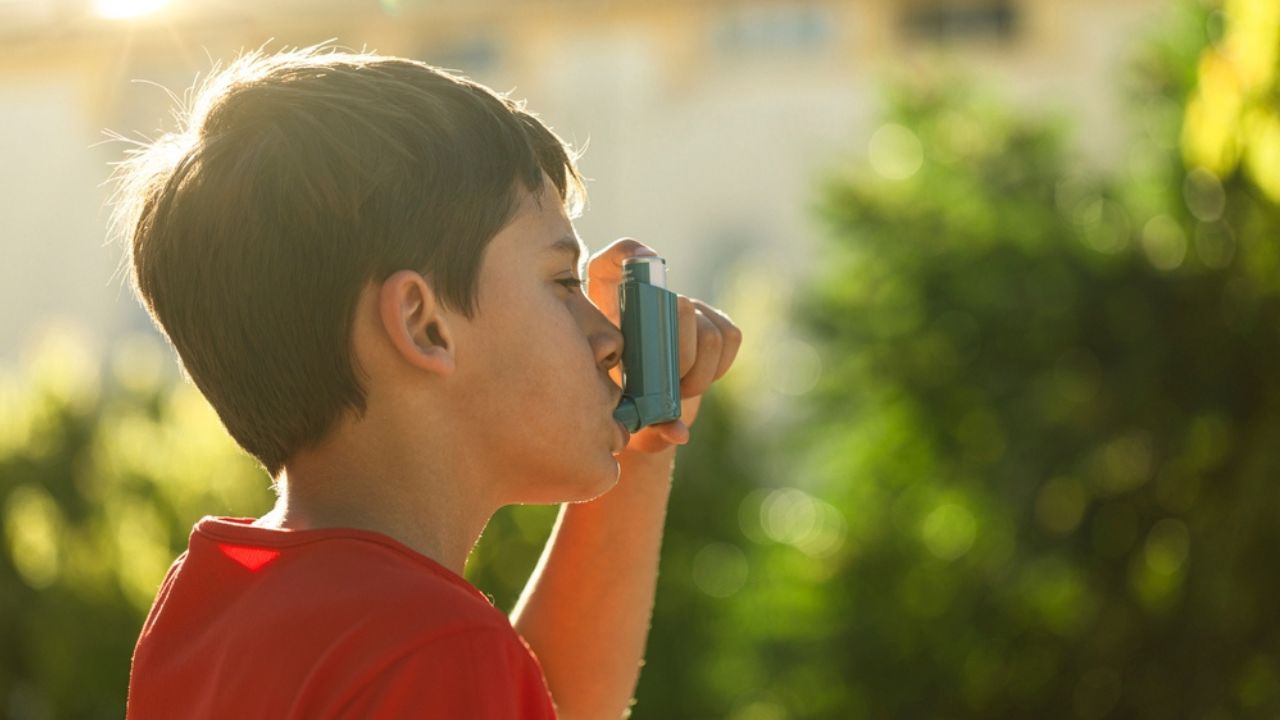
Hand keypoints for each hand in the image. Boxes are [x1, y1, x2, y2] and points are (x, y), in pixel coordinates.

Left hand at [586, 239, 742, 453]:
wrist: (638, 415)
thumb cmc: (611, 408)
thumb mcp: (613, 416)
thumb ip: (642, 422)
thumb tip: (678, 431)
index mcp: (604, 303)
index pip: (617, 258)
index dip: (631, 255)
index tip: (645, 264)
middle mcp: (648, 296)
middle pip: (675, 304)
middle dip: (678, 354)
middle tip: (669, 387)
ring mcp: (684, 307)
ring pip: (706, 330)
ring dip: (697, 370)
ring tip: (681, 392)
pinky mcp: (714, 321)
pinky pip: (728, 336)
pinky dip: (717, 365)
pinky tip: (698, 380)